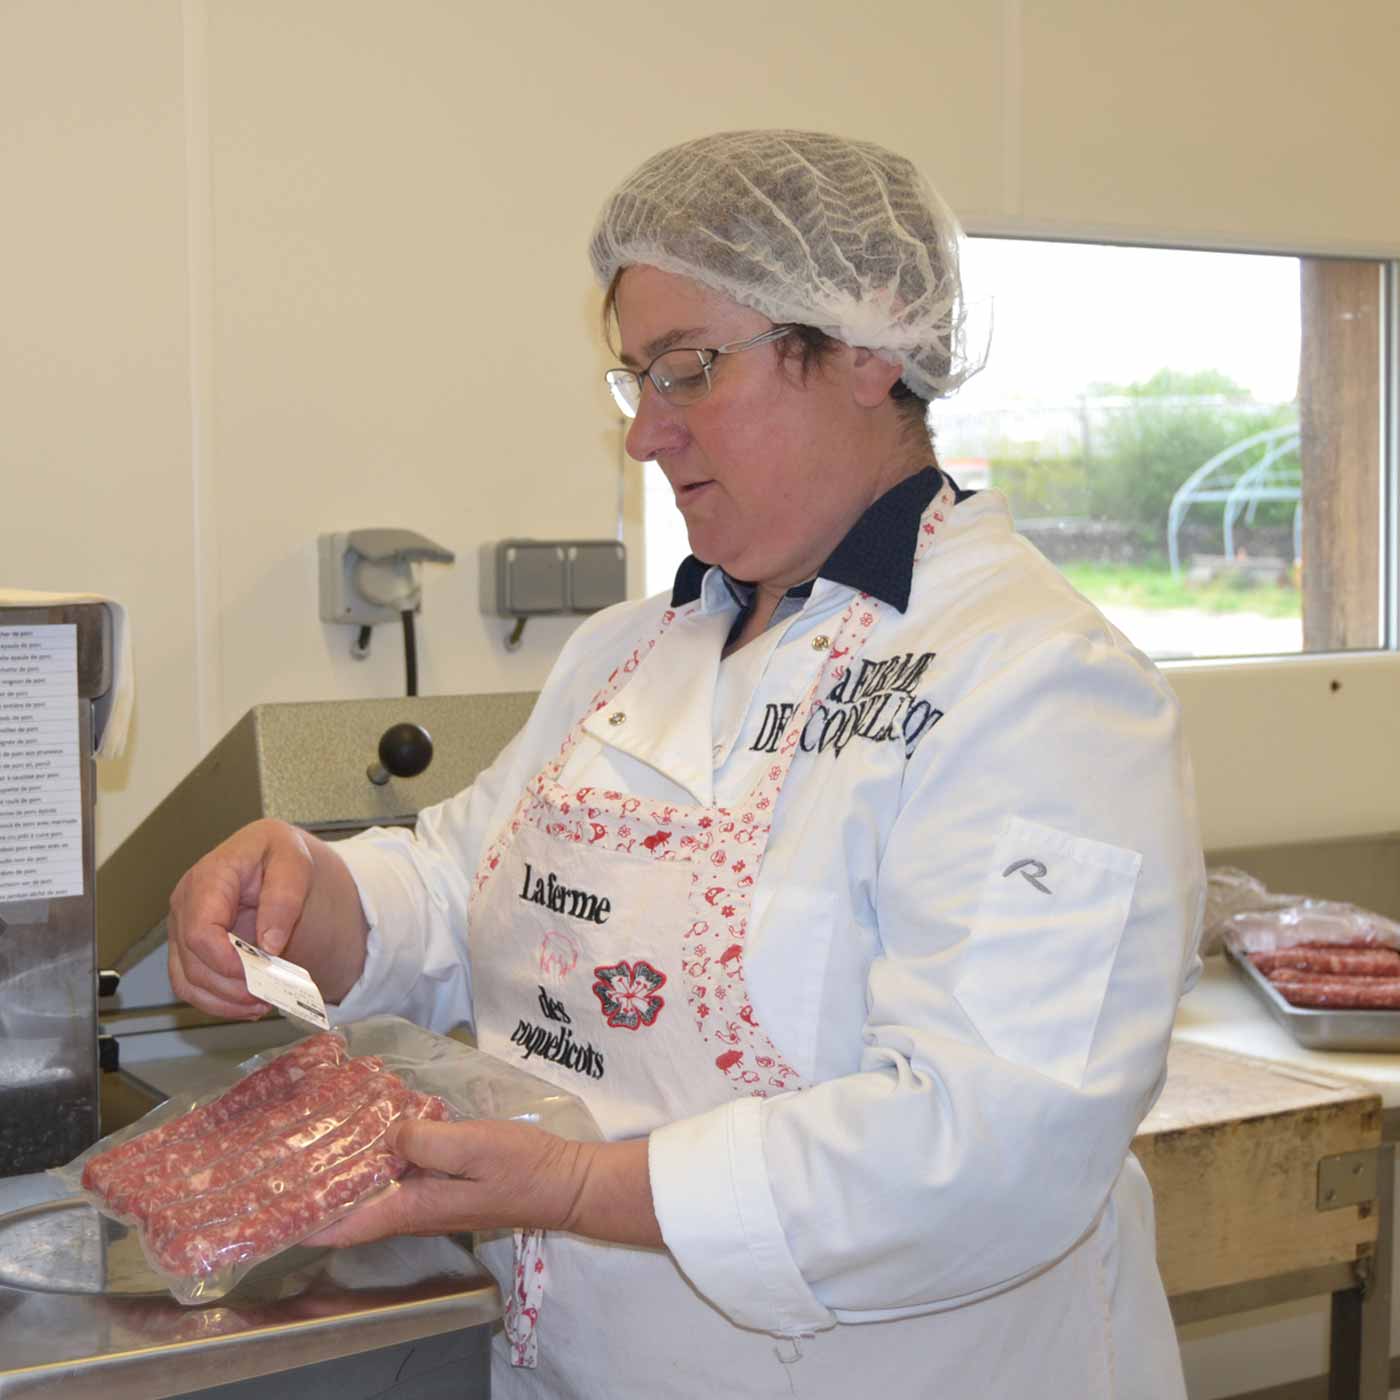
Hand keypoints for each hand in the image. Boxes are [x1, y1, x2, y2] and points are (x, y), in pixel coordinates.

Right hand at [166, 819, 316, 1019]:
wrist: (277, 861)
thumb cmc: (281, 855)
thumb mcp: (295, 862)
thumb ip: (283, 898)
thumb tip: (269, 943)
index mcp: (208, 877)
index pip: (200, 931)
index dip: (226, 961)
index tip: (259, 972)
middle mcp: (187, 904)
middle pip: (193, 963)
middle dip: (233, 986)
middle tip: (271, 991)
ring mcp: (183, 928)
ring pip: (188, 981)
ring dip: (225, 1001)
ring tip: (263, 1001)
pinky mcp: (188, 948)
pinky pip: (191, 987)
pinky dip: (218, 1003)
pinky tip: (248, 1004)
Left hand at [307, 1119, 660, 1248]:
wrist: (564, 1182)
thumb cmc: (519, 1168)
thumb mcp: (472, 1146)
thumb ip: (424, 1139)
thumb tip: (387, 1133)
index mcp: (412, 1207)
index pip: (344, 1224)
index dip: (303, 1220)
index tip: (267, 1207)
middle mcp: (412, 1208)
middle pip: (351, 1207)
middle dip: (316, 1188)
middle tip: (283, 1153)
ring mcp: (428, 1197)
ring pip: (372, 1188)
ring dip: (344, 1168)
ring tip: (315, 1133)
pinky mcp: (444, 1181)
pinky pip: (397, 1172)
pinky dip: (376, 1154)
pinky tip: (373, 1125)